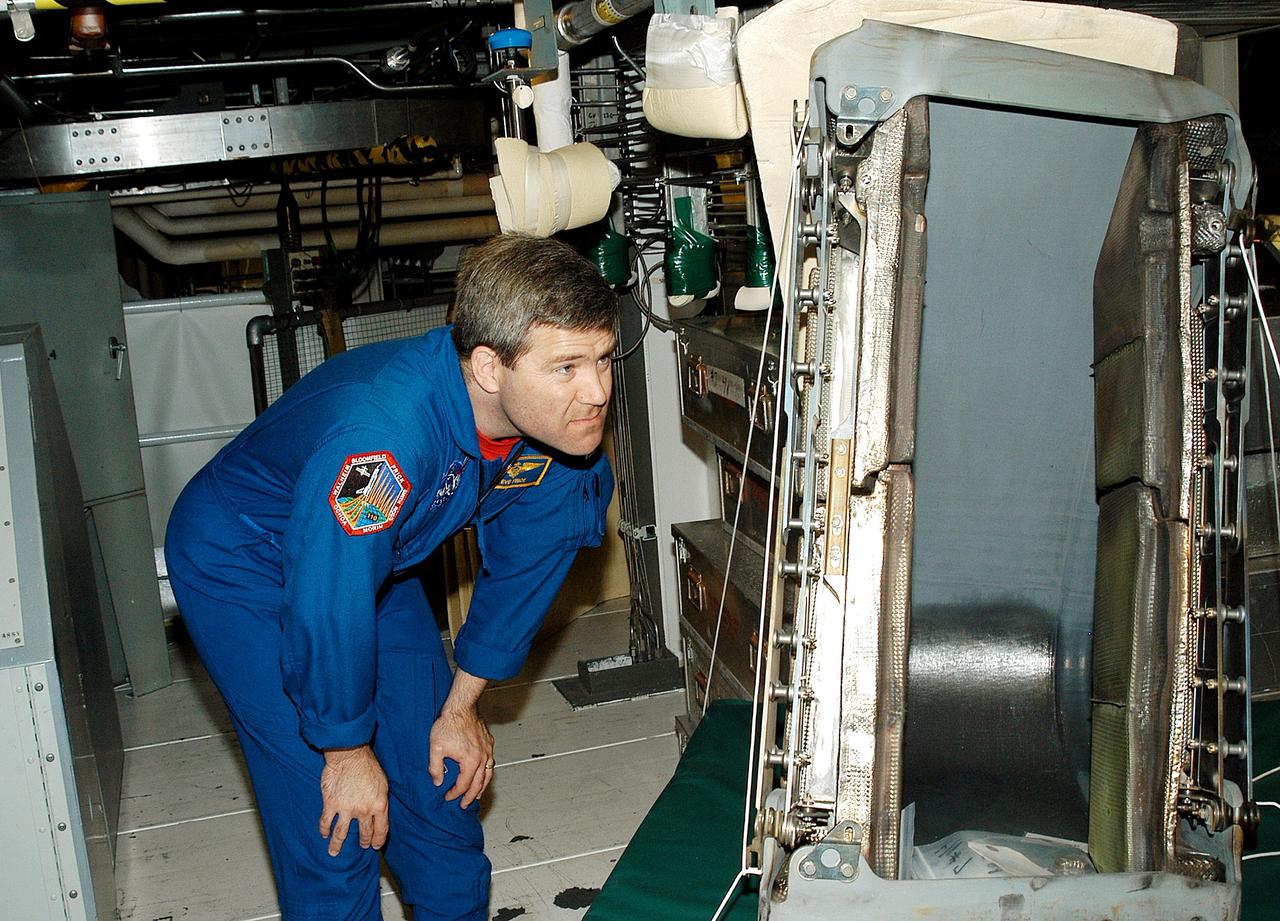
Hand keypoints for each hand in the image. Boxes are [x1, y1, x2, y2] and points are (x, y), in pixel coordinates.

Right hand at [318, 745, 388, 856]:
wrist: (349, 754)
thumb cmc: (368, 765)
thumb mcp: (383, 783)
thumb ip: (380, 799)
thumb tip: (378, 810)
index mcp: (379, 805)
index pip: (381, 829)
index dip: (379, 840)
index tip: (376, 845)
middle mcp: (363, 810)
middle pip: (364, 833)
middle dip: (364, 842)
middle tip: (363, 846)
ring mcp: (346, 809)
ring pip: (341, 834)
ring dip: (337, 845)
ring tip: (334, 852)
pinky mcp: (331, 804)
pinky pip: (326, 822)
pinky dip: (324, 830)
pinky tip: (323, 834)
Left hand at [428, 669, 493, 807]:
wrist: (461, 706)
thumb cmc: (449, 724)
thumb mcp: (436, 748)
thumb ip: (436, 768)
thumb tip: (437, 782)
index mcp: (470, 762)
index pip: (463, 784)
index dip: (454, 794)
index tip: (448, 797)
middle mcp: (482, 758)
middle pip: (479, 783)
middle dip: (471, 796)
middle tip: (465, 804)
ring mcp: (487, 750)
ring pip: (488, 774)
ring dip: (482, 786)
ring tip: (477, 794)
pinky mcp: (489, 742)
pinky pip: (491, 762)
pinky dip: (487, 772)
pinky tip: (483, 772)